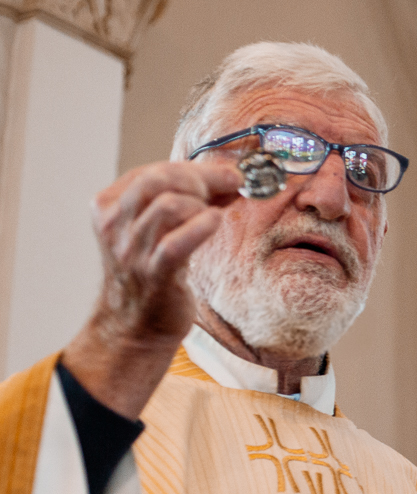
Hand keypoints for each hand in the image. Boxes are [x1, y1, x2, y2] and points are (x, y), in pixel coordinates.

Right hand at [62, 159, 240, 418]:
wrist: (137, 325)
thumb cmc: (154, 271)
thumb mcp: (156, 228)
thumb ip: (184, 200)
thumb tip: (229, 178)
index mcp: (109, 207)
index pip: (152, 170)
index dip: (196, 168)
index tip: (228, 174)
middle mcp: (115, 225)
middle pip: (157, 180)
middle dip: (201, 178)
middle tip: (229, 188)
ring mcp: (131, 250)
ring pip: (167, 205)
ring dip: (201, 204)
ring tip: (214, 215)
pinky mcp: (154, 274)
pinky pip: (176, 243)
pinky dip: (201, 227)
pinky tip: (215, 223)